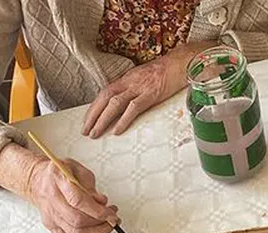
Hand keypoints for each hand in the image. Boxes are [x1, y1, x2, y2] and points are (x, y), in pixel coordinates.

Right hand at [25, 157, 117, 232]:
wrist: (38, 181)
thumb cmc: (59, 173)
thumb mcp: (77, 168)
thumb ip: (91, 185)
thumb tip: (102, 202)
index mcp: (57, 180)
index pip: (78, 200)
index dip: (98, 210)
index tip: (111, 213)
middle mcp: (51, 200)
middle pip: (77, 220)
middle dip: (100, 223)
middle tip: (112, 218)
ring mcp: (50, 216)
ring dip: (96, 232)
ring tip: (105, 224)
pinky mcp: (51, 227)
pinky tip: (90, 230)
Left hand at [83, 43, 208, 137]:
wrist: (181, 63)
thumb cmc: (165, 73)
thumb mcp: (143, 80)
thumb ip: (132, 91)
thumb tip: (122, 106)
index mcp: (126, 79)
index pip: (104, 93)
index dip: (93, 108)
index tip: (86, 121)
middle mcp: (129, 82)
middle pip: (104, 98)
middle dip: (92, 115)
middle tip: (85, 131)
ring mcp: (139, 87)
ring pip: (115, 104)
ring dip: (103, 120)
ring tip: (96, 133)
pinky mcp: (151, 94)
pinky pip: (134, 108)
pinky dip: (123, 120)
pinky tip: (117, 131)